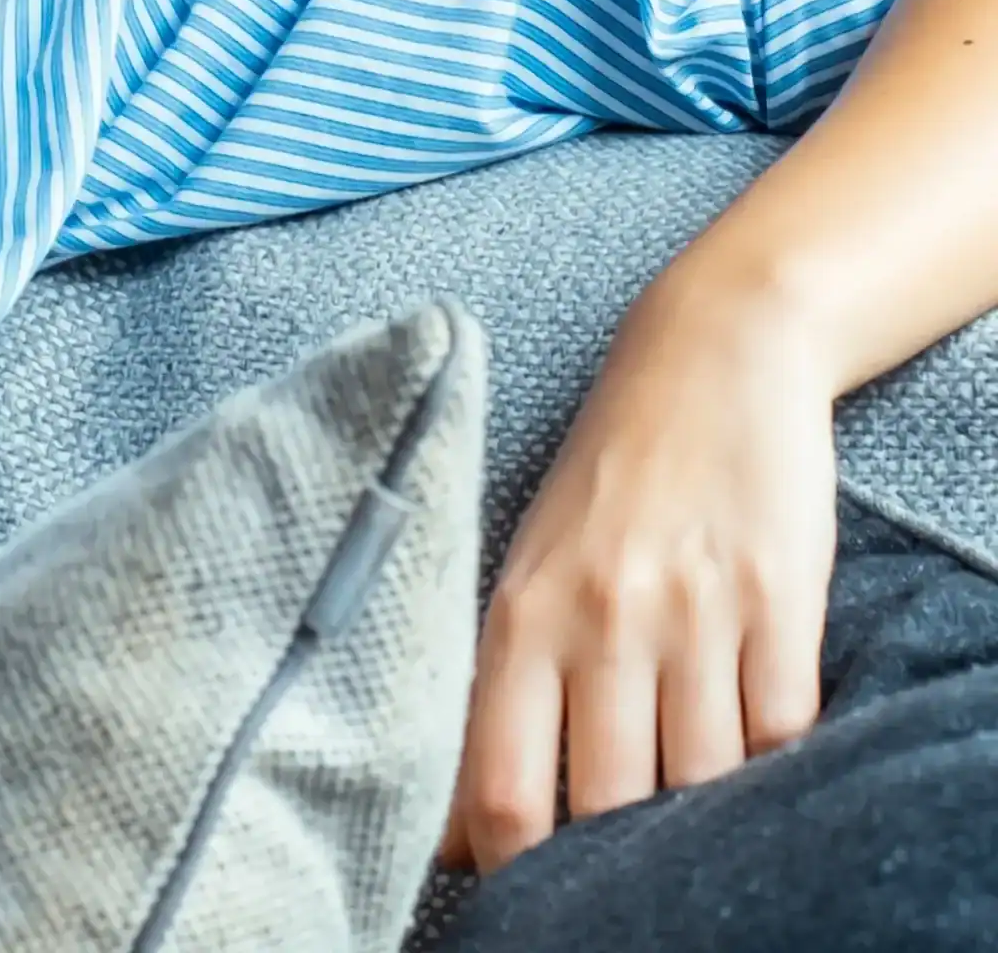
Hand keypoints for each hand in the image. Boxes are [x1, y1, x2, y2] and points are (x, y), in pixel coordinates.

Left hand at [442, 270, 839, 875]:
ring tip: (688, 806)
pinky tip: (751, 745)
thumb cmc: (606, 480)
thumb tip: (469, 827)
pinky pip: (780, 734)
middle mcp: (601, 617)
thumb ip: (504, 687)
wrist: (709, 355)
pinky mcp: (779, 600)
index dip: (511, 870)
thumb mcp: (527, 565)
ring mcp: (694, 611)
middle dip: (615, 857)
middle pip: (608, 808)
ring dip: (701, 817)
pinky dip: (771, 764)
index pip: (502, 791)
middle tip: (617, 859)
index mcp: (519, 612)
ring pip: (702, 785)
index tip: (521, 894)